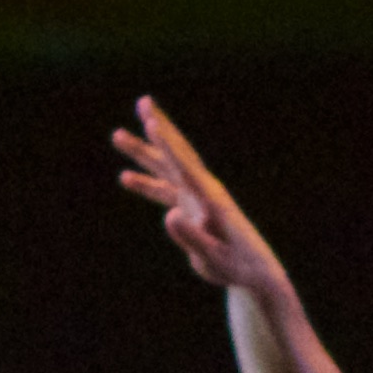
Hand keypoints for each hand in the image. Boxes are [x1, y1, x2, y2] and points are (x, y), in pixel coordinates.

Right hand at [109, 96, 288, 299]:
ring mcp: (197, 196)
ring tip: (117, 135)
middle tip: (143, 101)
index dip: (166, 144)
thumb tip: (170, 214)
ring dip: (143, 151)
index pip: (184, 165)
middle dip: (159, 127)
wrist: (254, 271)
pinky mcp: (193, 207)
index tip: (151, 122)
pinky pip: (165, 188)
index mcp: (209, 199)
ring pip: (166, 167)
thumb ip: (191, 237)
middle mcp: (204, 190)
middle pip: (176, 152)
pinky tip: (125, 177)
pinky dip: (146, 182)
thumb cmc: (235, 266)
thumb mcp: (212, 258)